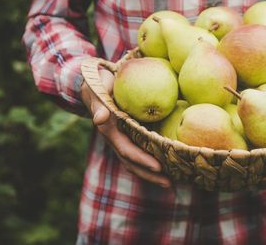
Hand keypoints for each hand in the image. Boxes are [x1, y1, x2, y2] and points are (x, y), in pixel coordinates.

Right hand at [81, 68, 170, 187]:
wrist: (94, 83)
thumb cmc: (98, 84)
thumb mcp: (97, 89)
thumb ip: (98, 104)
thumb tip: (100, 119)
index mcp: (110, 131)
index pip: (127, 150)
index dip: (142, 159)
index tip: (158, 167)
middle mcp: (115, 139)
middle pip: (132, 162)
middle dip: (150, 174)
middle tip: (170, 183)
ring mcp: (121, 139)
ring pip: (136, 162)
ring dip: (152, 174)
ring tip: (171, 181)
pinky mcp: (128, 136)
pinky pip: (141, 152)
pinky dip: (152, 161)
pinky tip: (169, 165)